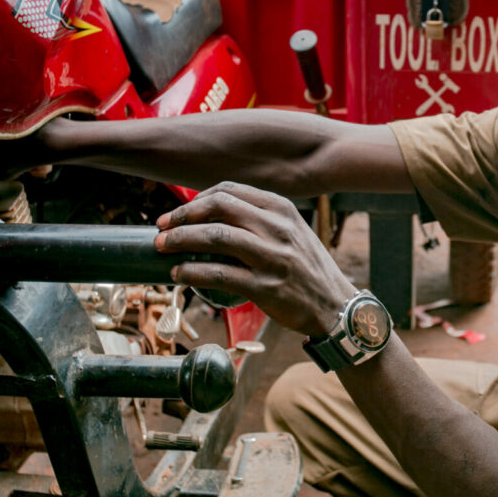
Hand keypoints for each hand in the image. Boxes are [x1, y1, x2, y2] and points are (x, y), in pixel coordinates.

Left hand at [154, 182, 355, 335]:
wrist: (335, 306)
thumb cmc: (307, 268)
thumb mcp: (292, 231)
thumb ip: (260, 218)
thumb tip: (211, 213)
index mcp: (282, 209)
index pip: (229, 190)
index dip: (196, 199)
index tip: (177, 212)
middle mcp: (278, 228)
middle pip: (218, 207)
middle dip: (182, 216)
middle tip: (161, 227)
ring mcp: (273, 258)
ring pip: (215, 237)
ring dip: (180, 240)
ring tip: (162, 248)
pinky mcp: (266, 287)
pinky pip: (220, 275)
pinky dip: (192, 273)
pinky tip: (178, 275)